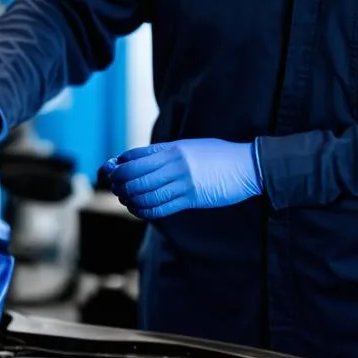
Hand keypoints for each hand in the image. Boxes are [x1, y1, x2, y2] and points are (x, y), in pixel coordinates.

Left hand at [103, 138, 261, 219]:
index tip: (110, 170)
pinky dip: (144, 210)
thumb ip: (166, 153)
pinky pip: (160, 208)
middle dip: (119, 184)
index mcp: (172, 148)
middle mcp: (174, 164)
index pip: (134, 156)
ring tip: (126, 199)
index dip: (117, 165)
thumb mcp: (190, 147)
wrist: (247, 166)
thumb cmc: (218, 156)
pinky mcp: (191, 198)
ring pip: (143, 194)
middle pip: (133, 176)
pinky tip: (139, 209)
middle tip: (115, 188)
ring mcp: (183, 182)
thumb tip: (139, 161)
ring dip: (129, 199)